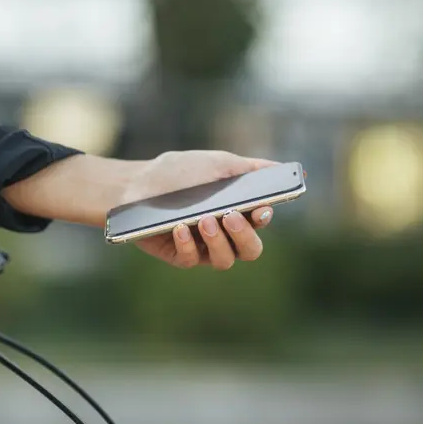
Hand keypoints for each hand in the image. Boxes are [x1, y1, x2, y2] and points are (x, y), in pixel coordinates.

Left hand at [120, 150, 277, 270]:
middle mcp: (223, 233)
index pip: (260, 223)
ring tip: (204, 220)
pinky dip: (188, 244)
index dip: (263, 219)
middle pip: (250, 250)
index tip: (259, 209)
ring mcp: (201, 246)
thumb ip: (250, 168)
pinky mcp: (179, 255)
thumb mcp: (214, 163)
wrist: (134, 183)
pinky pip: (191, 259)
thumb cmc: (176, 172)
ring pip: (225, 260)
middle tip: (229, 216)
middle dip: (245, 236)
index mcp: (236, 210)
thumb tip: (288, 168)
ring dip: (219, 242)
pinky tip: (179, 227)